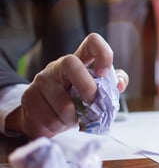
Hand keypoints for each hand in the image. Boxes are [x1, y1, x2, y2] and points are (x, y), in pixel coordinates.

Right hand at [10, 33, 127, 138]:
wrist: (45, 118)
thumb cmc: (76, 101)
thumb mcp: (96, 92)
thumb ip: (111, 85)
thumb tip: (120, 84)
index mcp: (80, 60)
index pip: (92, 41)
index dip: (102, 54)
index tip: (103, 74)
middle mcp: (59, 66)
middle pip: (70, 63)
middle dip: (86, 87)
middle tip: (90, 103)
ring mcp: (41, 79)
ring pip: (63, 103)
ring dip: (74, 118)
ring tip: (73, 119)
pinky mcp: (29, 96)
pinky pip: (50, 118)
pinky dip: (60, 126)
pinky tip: (58, 123)